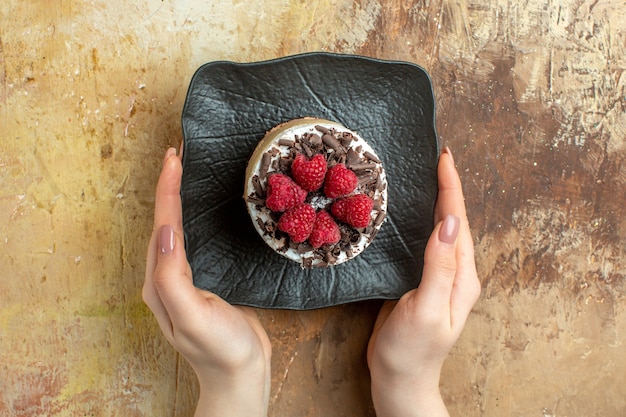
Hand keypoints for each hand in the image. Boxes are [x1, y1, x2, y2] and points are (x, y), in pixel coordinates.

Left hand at [143, 147, 271, 416]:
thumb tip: (167, 230)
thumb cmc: (220, 348)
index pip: (163, 225)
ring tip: (185, 173)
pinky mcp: (202, 280)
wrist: (241, 374)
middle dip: (169, 187)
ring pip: (176, 229)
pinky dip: (192, 217)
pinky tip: (200, 210)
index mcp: (160, 281)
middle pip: (164, 222)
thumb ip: (172, 275)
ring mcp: (183, 279)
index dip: (167, 189)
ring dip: (178, 199)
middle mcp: (166, 277)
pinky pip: (192, 241)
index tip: (174, 158)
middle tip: (178, 155)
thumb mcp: (192, 315)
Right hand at [367, 148, 480, 416]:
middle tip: (437, 156)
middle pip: (453, 220)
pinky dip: (420, 220)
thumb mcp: (425, 309)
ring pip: (440, 229)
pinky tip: (412, 212)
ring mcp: (439, 276)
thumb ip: (438, 267)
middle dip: (447, 186)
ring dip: (436, 200)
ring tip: (429, 174)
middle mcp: (455, 272)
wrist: (399, 378)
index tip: (444, 157)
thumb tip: (447, 223)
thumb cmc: (412, 350)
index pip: (457, 222)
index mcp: (461, 276)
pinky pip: (424, 242)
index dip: (451, 188)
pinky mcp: (420, 280)